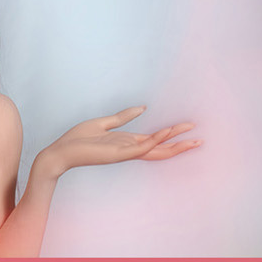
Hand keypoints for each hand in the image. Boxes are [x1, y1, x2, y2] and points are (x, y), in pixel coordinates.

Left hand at [57, 109, 199, 174]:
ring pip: (155, 149)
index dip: (173, 134)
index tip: (189, 128)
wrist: (61, 153)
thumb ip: (123, 117)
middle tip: (200, 140)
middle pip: (161, 148)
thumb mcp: (104, 123)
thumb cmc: (78, 140)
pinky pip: (140, 147)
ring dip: (173, 142)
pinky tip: (166, 132)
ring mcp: (125, 153)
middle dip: (180, 144)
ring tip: (191, 137)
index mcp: (127, 143)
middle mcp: (129, 149)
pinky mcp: (118, 154)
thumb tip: (142, 108)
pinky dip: (155, 140)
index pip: (155, 140)